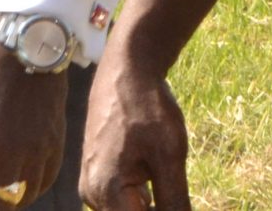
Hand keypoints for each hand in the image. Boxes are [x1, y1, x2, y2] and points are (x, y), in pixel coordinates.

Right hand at [79, 52, 190, 210]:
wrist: (126, 74)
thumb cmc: (147, 109)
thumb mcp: (170, 155)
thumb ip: (174, 200)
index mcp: (106, 192)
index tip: (179, 198)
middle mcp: (92, 195)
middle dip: (159, 208)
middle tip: (174, 182)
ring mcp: (93, 186)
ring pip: (128, 210)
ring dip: (152, 205)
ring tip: (167, 177)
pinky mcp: (98, 178)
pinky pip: (123, 200)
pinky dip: (143, 199)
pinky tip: (158, 182)